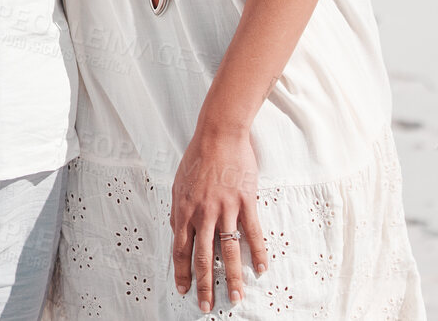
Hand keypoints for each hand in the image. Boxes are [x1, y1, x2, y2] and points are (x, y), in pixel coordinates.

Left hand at [171, 123, 266, 312]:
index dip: (181, 272)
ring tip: (236, 298)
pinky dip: (258, 254)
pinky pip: (252, 233)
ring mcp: (225, 208)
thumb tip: (176, 231)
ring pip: (228, 251)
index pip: (180, 249)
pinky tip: (261, 270)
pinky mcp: (245, 202)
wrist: (218, 134)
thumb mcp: (178, 184)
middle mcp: (202, 213)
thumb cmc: (197, 158)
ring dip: (232, 278)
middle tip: (207, 306)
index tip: (184, 290)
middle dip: (204, 285)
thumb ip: (179, 210)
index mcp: (183, 210)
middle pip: (203, 257)